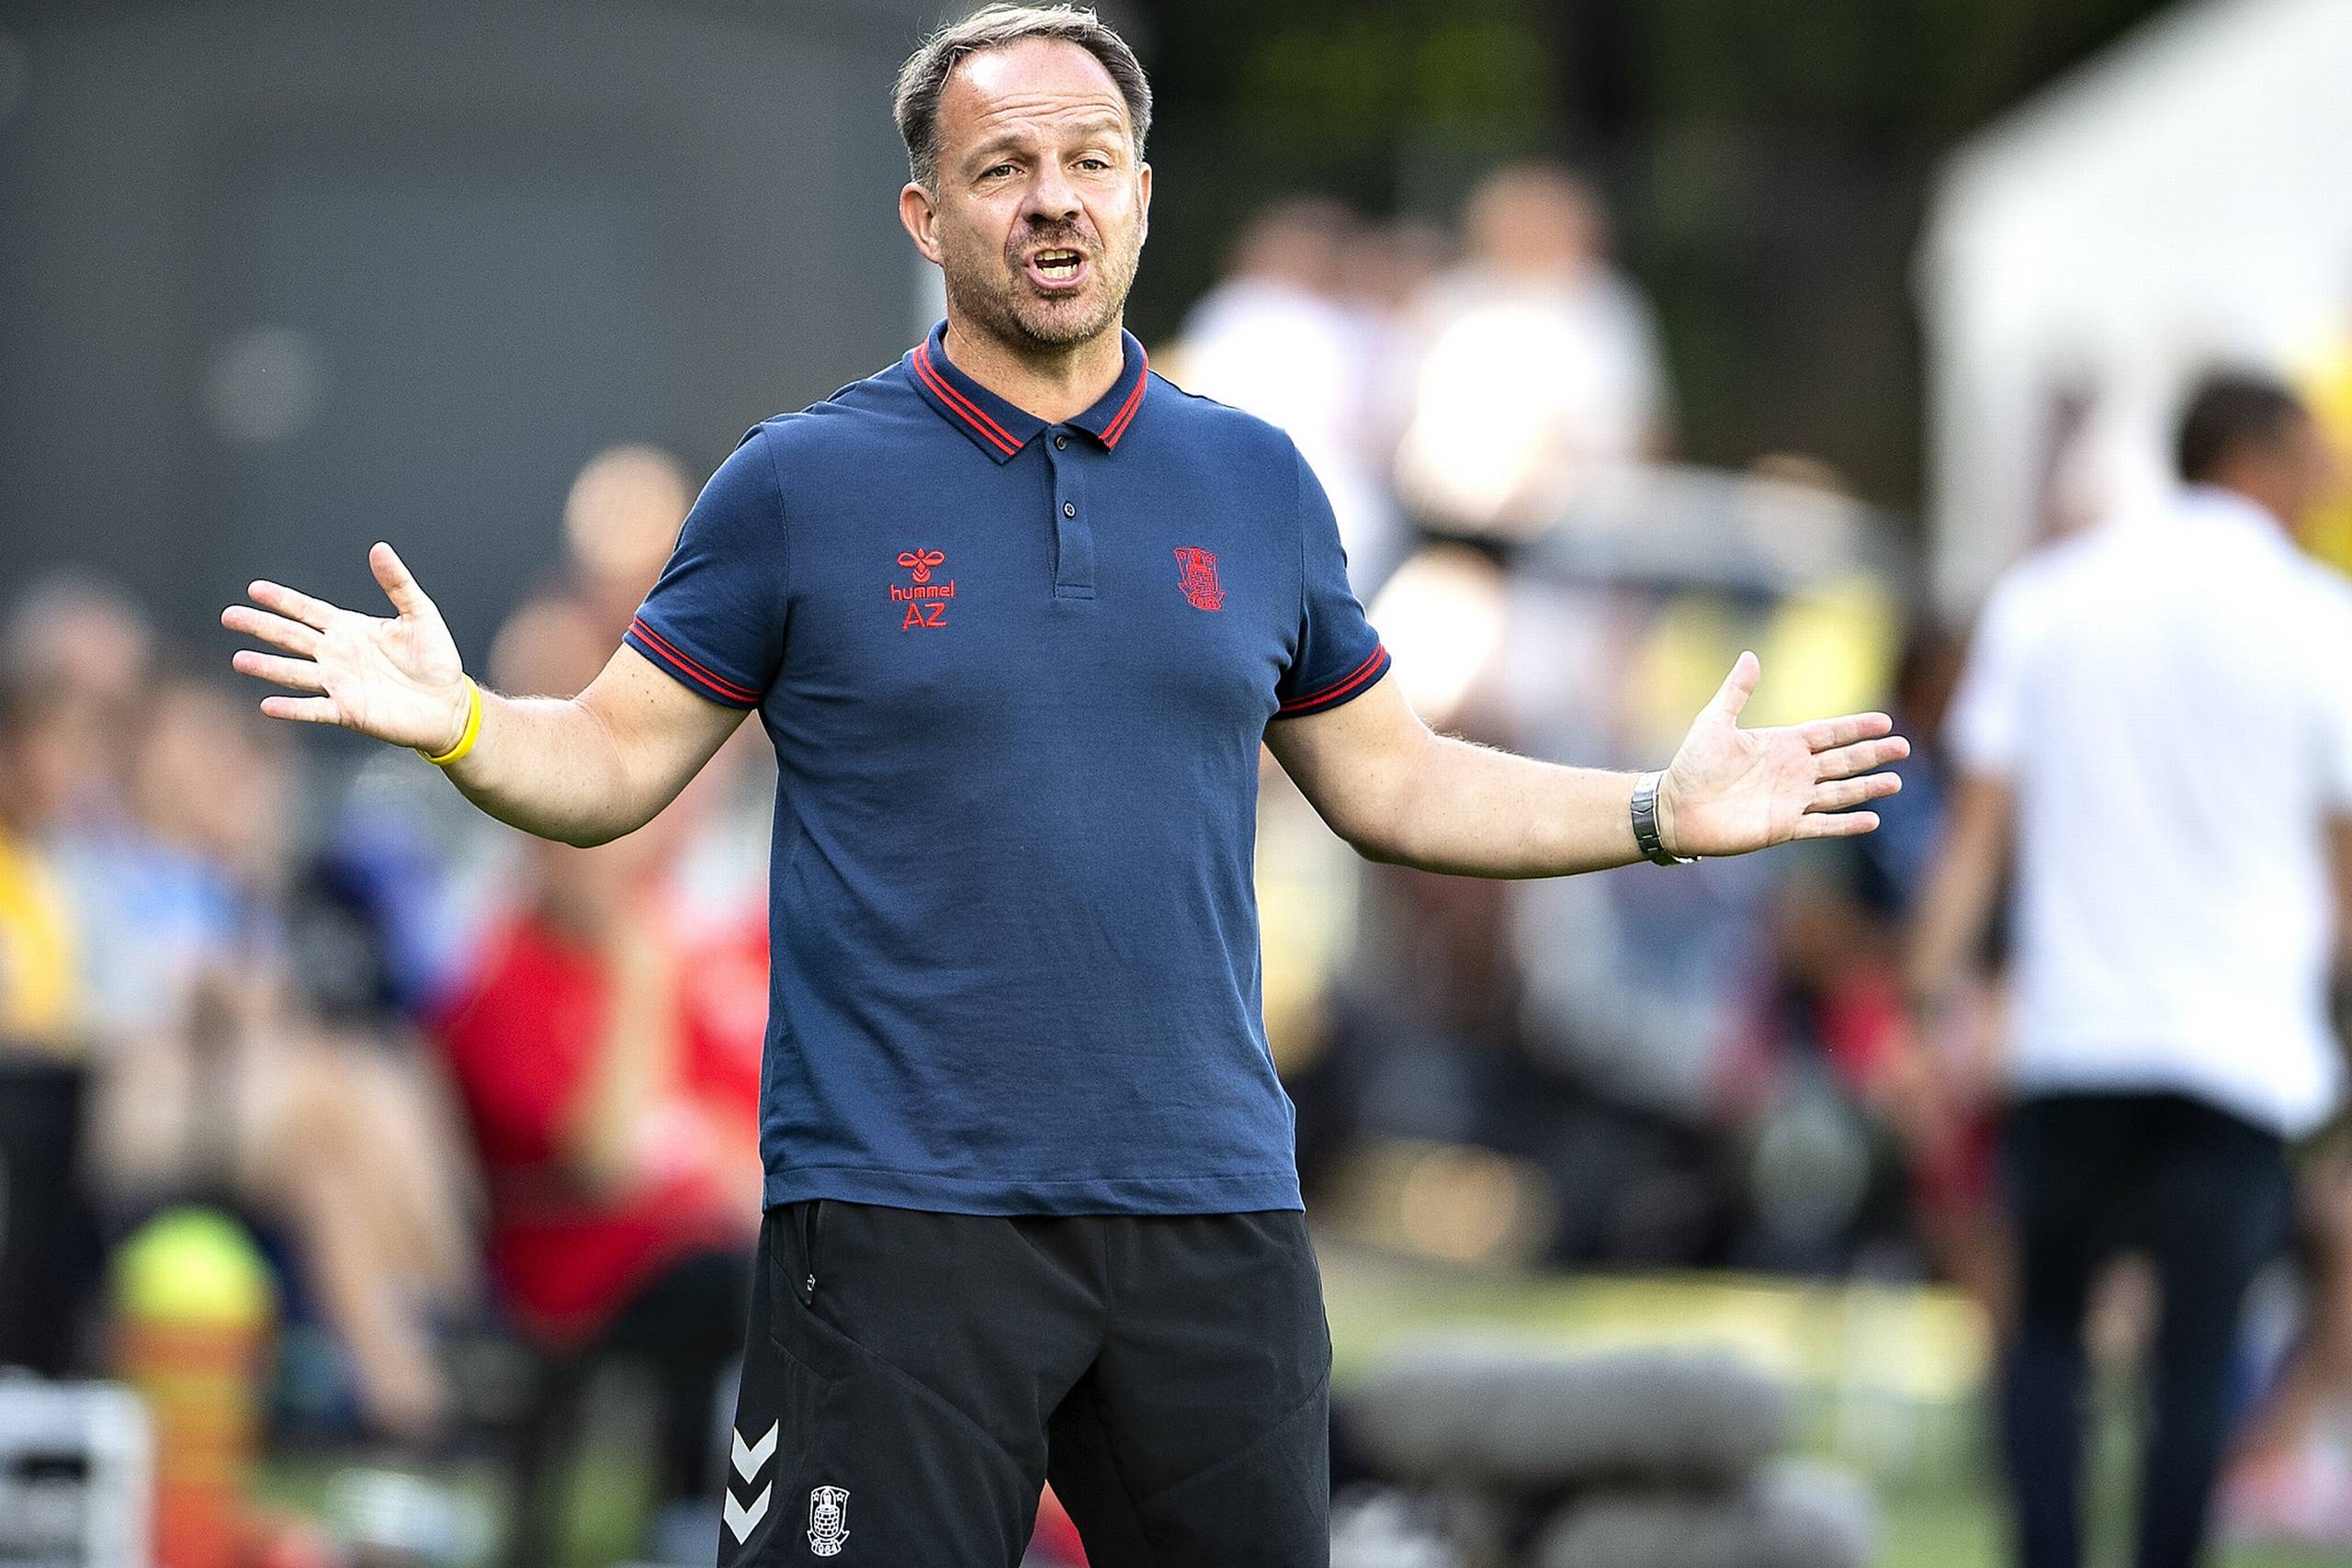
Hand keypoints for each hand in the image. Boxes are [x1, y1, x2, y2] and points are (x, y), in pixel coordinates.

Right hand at [223, 543, 469, 752]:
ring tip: (239, 660)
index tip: (254, 589)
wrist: (450, 704)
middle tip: (229, 616)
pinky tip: (268, 705)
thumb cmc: (435, 658)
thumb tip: (379, 548)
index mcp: (349, 629)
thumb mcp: (420, 615)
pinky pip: (315, 709)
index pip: (308, 611)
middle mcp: (336, 655)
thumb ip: (397, 584)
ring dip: (268, 667)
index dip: (282, 600)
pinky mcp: (349, 712)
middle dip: (261, 626)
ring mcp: (339, 683)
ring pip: (295, 673)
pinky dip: (293, 708)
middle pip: (291, 638)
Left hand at [1656, 651, 1906, 856]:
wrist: (1674, 808)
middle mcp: (1792, 771)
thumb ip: (1736, 691)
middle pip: (1842, 761)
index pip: (1828, 733)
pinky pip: (1820, 824)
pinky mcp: (1783, 826)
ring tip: (1894, 782)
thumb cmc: (1691, 765)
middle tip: (1903, 748)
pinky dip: (1845, 823)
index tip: (1884, 722)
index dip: (1855, 728)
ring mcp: (1791, 799)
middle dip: (1871, 754)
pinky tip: (1870, 819)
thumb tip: (1750, 655)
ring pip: (1839, 792)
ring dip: (1866, 788)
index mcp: (1781, 744)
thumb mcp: (1713, 721)